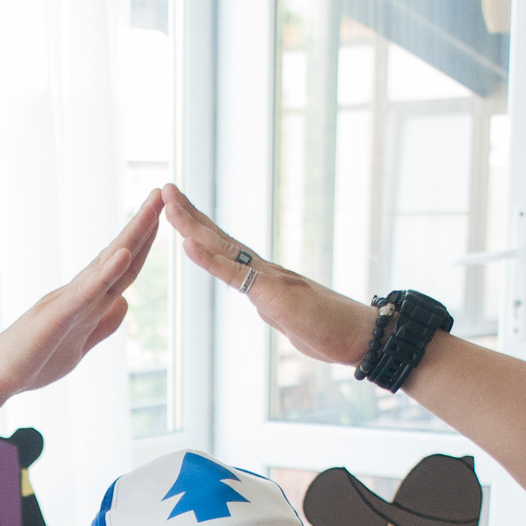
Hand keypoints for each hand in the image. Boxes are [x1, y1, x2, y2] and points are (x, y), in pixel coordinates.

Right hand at [0, 192, 161, 402]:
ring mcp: (66, 300)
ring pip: (105, 264)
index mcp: (86, 300)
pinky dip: (105, 273)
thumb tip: (125, 304)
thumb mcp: (79, 345)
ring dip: (130, 236)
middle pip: (118, 255)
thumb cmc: (33, 361)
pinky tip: (123, 254)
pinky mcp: (55, 316)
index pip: (123, 267)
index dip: (145, 242)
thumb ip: (102, 324)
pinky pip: (84, 292)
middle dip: (142, 224)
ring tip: (151, 209)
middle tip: (164, 191)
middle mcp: (78, 292)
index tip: (164, 216)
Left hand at [161, 183, 374, 366]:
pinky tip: (187, 243)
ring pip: (222, 247)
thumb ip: (273, 306)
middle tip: (165, 189)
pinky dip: (209, 259)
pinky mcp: (272, 294)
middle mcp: (264, 269)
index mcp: (264, 276)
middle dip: (189, 213)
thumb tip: (264, 304)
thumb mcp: (289, 318)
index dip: (201, 227)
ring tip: (168, 203)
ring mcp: (268, 278)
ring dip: (191, 225)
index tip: (179, 208)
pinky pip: (235, 275)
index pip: (226, 247)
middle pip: (219, 237)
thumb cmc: (329, 329)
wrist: (360, 336)